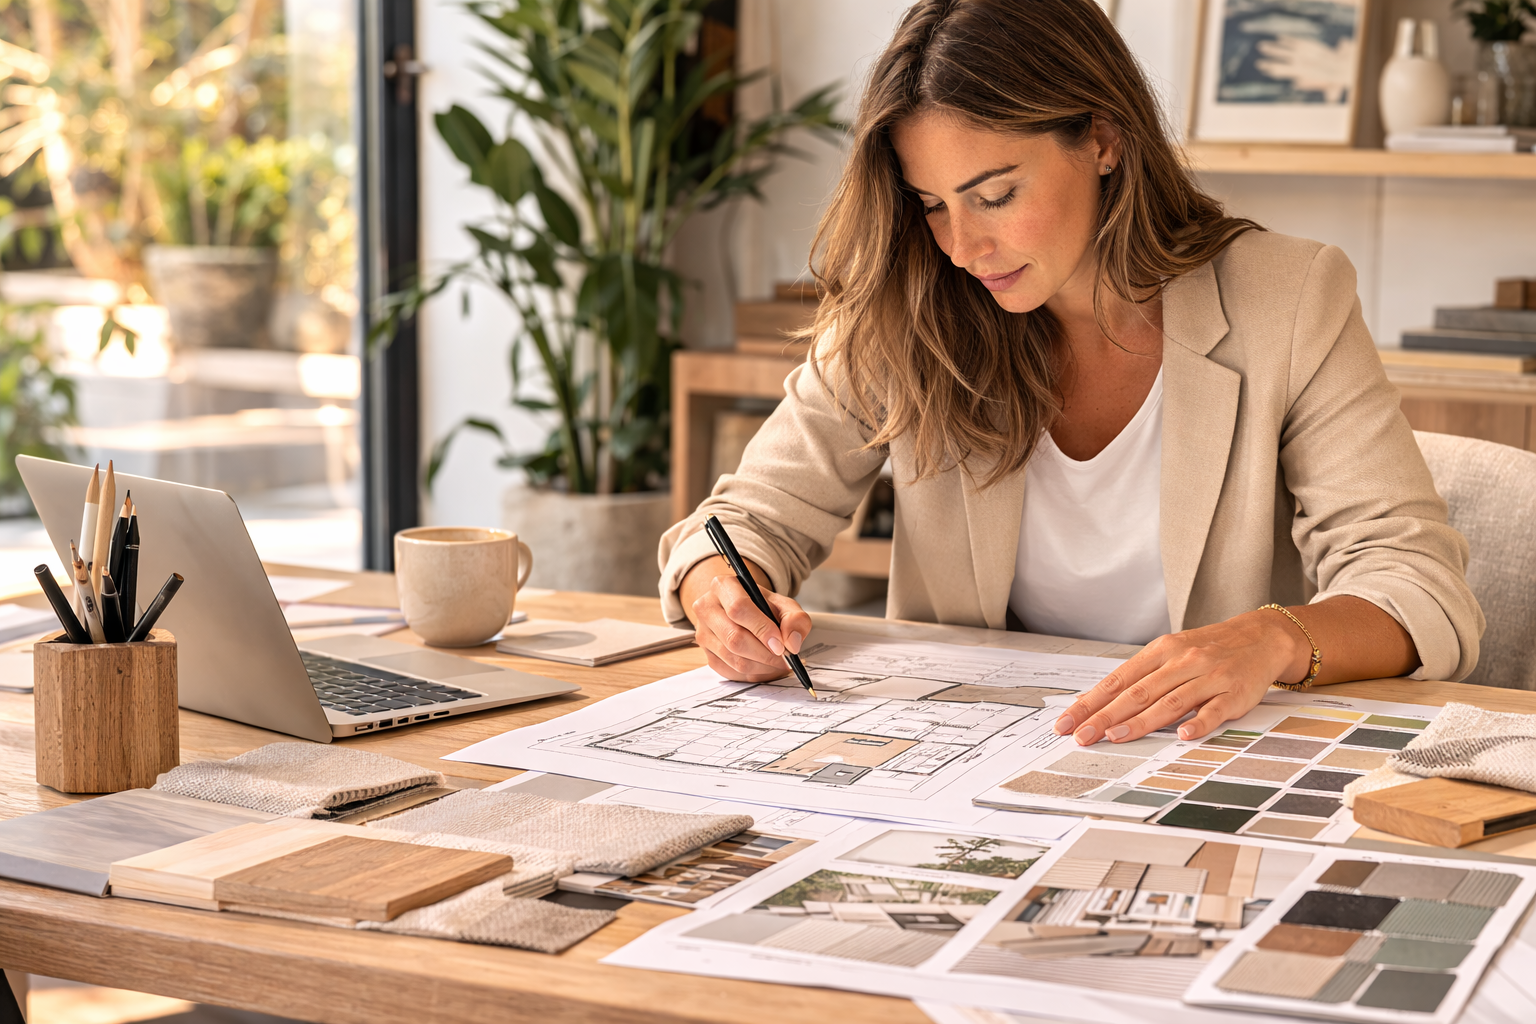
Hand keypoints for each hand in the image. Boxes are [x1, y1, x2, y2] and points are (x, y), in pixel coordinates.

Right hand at [679, 556, 813, 681]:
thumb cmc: (760, 606)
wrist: (741, 611)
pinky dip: (754, 674)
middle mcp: (707, 608)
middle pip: (734, 638)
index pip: (739, 608)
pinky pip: (731, 672)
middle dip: (765, 654)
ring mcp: (703, 634)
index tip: (781, 645)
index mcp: (723, 586)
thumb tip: (792, 643)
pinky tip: (766, 667)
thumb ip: (794, 619)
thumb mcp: (782, 604)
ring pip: (734, 659)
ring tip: (779, 663)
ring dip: (762, 666)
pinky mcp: (706, 654)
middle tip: (785, 658)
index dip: (762, 629)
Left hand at [1052, 609, 1312, 744]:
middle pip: (1138, 692)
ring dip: (1141, 721)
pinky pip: (1214, 710)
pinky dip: (1198, 722)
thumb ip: (1141, 677)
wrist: (1261, 636)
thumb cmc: (1208, 649)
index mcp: (1161, 651)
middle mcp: (1182, 661)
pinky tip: (1182, 735)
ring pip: (1170, 701)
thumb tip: (1101, 703)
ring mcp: (1209, 677)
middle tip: (1082, 736)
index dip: (1091, 702)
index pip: (1118, 680)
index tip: (1068, 722)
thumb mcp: (1171, 653)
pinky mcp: (1235, 693)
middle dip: (1106, 716)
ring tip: (1116, 736)